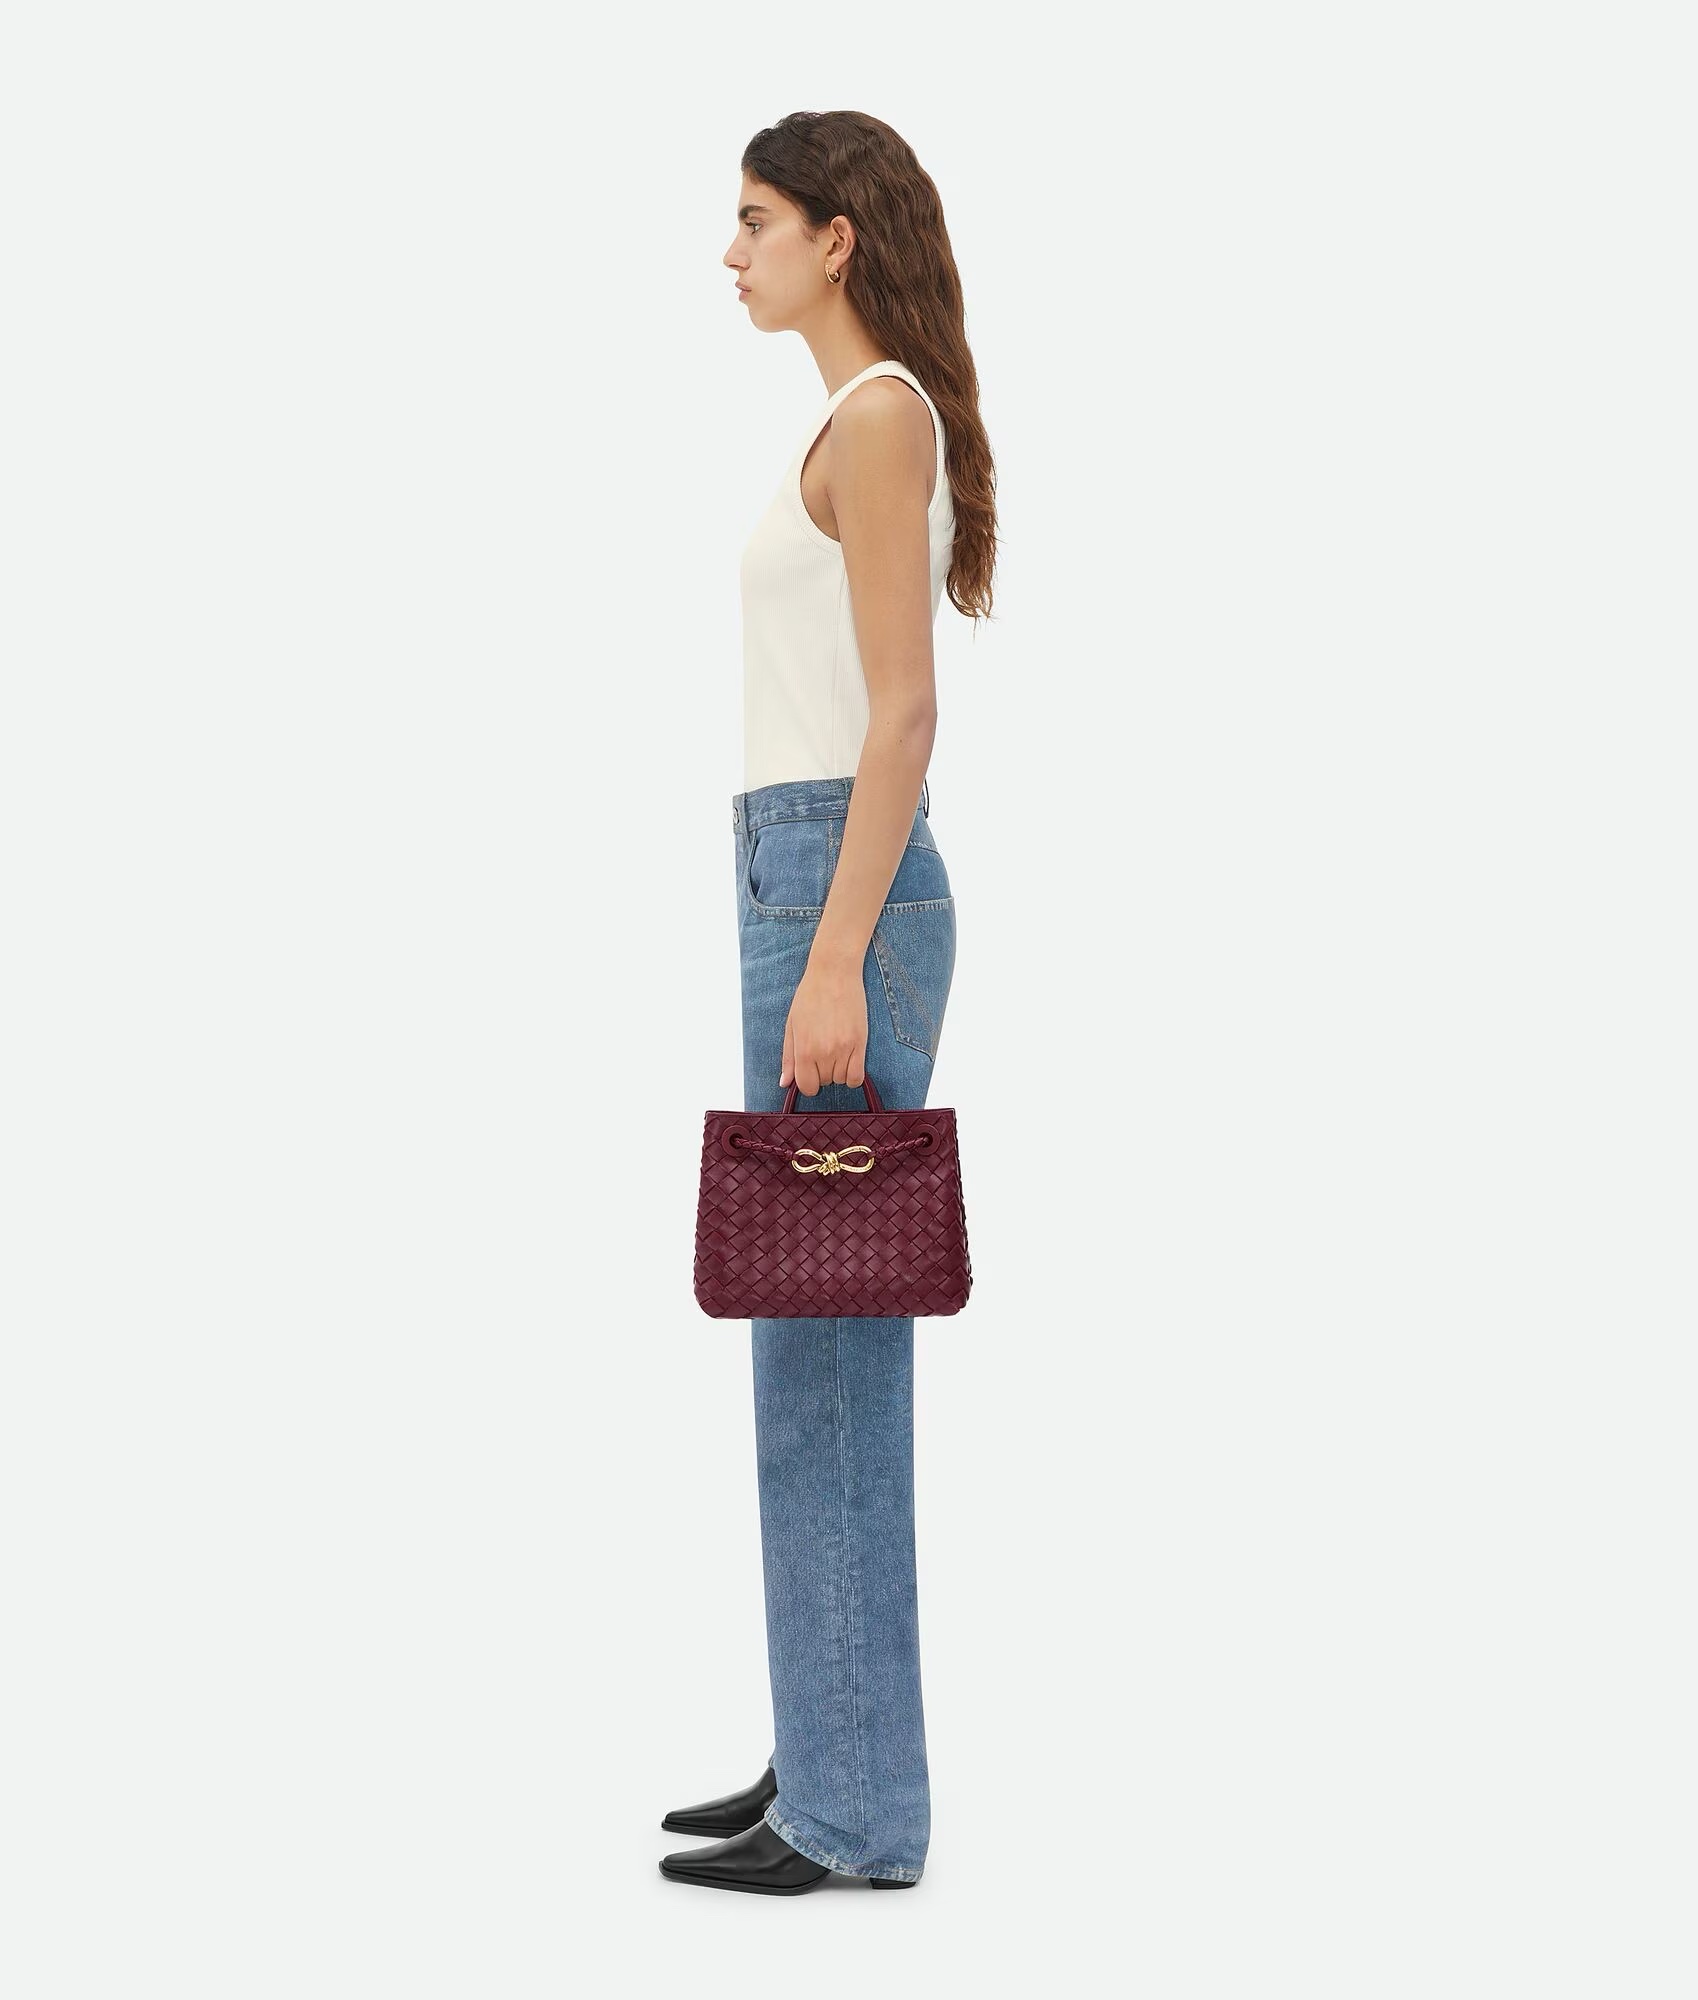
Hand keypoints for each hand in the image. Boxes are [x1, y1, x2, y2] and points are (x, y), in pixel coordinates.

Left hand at [779, 956, 868, 1096]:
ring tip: (836, 1051)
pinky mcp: (860, 1043)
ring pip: (841, 1080)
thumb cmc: (810, 996)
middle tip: (823, 1051)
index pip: (807, 1086)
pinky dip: (853, 1076)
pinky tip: (849, 1062)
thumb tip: (785, 1083)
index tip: (810, 1073)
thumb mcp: (792, 1025)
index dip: (808, 1084)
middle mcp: (824, 1053)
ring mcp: (844, 1049)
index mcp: (804, 1049)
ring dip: (838, 1071)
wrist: (834, 973)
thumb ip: (789, 1057)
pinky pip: (857, 1076)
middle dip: (822, 1072)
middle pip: (825, 1082)